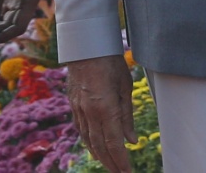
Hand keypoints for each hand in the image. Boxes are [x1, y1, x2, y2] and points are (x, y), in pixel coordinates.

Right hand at [67, 55, 135, 172]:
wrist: (86, 46)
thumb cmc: (110, 62)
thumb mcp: (125, 87)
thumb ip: (127, 116)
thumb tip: (131, 140)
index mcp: (106, 108)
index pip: (114, 143)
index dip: (121, 160)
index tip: (128, 172)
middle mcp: (90, 112)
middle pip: (100, 146)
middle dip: (111, 163)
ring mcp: (79, 109)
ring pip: (88, 140)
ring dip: (99, 155)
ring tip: (109, 165)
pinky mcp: (74, 105)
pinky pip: (81, 129)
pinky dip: (88, 142)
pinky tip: (94, 148)